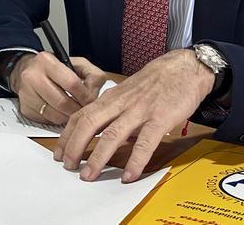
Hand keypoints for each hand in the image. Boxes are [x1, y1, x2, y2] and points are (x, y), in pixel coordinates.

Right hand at [10, 53, 104, 124]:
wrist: (27, 71)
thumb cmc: (54, 69)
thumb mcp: (77, 64)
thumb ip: (92, 76)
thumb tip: (95, 95)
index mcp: (46, 61)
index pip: (72, 83)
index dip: (85, 96)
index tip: (91, 101)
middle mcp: (33, 76)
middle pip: (63, 103)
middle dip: (77, 110)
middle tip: (84, 110)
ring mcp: (26, 93)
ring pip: (55, 115)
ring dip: (68, 117)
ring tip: (73, 110)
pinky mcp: (25, 108)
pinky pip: (47, 120)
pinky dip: (58, 119)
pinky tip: (61, 112)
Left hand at [53, 49, 213, 182]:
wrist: (185, 68)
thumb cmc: (155, 83)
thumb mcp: (128, 94)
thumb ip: (116, 114)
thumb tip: (110, 139)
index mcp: (111, 98)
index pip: (81, 115)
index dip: (67, 135)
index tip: (58, 152)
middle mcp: (121, 103)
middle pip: (90, 124)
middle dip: (75, 146)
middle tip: (67, 166)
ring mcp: (140, 111)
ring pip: (113, 135)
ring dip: (98, 157)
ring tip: (89, 175)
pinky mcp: (161, 119)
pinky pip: (145, 143)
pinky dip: (135, 161)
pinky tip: (128, 176)